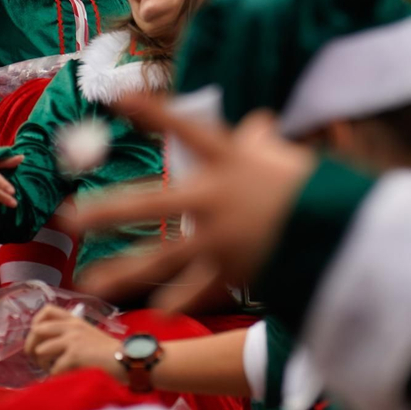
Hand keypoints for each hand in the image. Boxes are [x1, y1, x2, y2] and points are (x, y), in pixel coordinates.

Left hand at [24, 304, 122, 380]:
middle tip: (36, 360)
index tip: (38, 338)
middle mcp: (71, 325)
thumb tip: (43, 347)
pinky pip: (53, 368)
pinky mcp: (74, 354)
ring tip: (53, 371)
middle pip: (36, 330)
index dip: (35, 324)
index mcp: (74, 320)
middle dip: (31, 347)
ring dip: (43, 364)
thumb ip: (69, 335)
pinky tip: (66, 378)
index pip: (46, 310)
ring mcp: (72, 339)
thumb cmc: (108, 353)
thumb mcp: (88, 335)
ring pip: (40, 350)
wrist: (127, 361)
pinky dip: (56, 377)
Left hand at [66, 95, 313, 309]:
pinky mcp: (233, 270)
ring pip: (161, 257)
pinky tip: (151, 312)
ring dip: (124, 270)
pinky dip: (176, 301)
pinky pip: (196, 288)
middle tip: (68, 218)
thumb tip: (259, 121)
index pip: (184, 128)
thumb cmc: (313, 187)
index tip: (117, 96)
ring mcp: (220, 238)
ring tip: (90, 280)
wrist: (342, 231)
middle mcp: (216, 198)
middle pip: (151, 203)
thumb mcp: (286, 157)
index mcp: (230, 160)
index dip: (151, 110)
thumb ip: (262, 140)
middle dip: (107, 211)